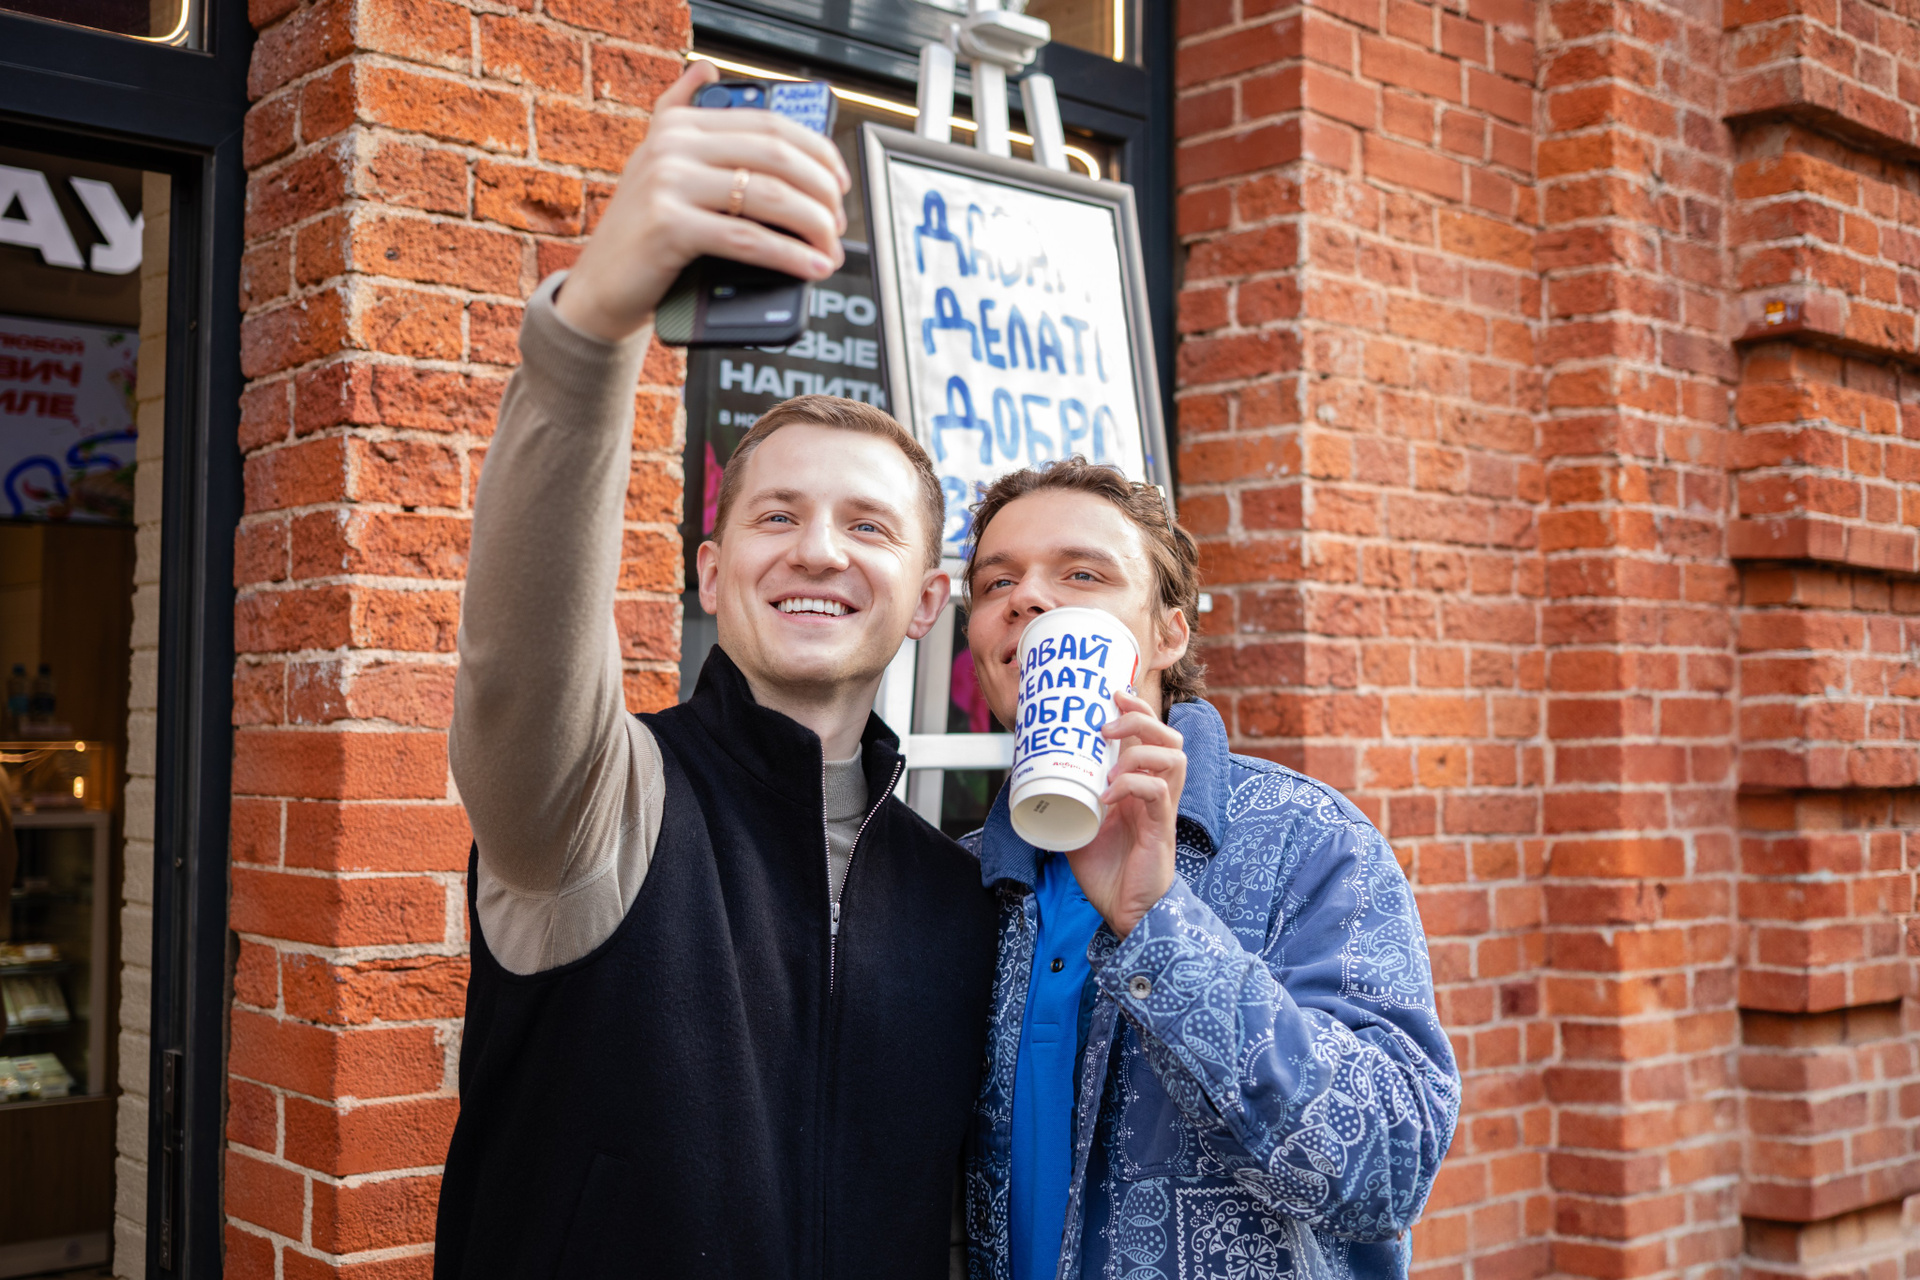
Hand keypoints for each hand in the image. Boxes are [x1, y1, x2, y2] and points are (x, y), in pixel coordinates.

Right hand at [554, 60, 851, 341]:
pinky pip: (749, 238)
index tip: (839, 182)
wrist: (599, 288)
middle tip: (838, 224)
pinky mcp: (668, 226)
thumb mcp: (658, 165)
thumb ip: (680, 114)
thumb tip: (708, 71)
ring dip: (815, 227)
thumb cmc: (642, 234)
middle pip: (778, 156)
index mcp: (679, 124)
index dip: (818, 152)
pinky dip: (791, 256)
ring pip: (770, 196)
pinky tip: (812, 267)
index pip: (769, 123)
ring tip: (830, 249)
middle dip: (822, 193)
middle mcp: (672, 145)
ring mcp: (668, 183)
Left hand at [1061, 691, 1185, 938]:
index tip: (1113, 694)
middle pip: (1169, 738)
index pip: (1151, 736)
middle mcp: (1157, 793)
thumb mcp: (1077, 826)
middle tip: (1107, 726)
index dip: (1137, 709)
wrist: (1125, 913)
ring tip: (1110, 764)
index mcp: (1140, 786)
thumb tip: (1028, 775)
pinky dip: (1131, 786)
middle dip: (1140, 720)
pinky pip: (1156, 795)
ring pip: (1174, 759)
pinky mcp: (1160, 831)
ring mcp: (1161, 811)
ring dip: (1139, 751)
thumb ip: (1065, 801)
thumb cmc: (1107, 871)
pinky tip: (1107, 797)